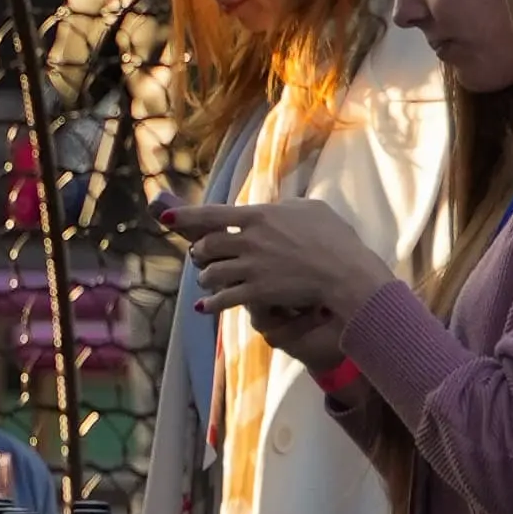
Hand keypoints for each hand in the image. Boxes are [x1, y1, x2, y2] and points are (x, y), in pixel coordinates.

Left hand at [176, 195, 391, 355]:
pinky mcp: (257, 292)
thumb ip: (288, 207)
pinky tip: (203, 306)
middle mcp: (250, 240)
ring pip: (212, 273)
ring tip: (206, 281)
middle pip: (208, 245)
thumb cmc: (336, 239)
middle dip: (199, 252)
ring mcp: (252, 268)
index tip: (168, 218)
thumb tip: (278, 207)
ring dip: (205, 278)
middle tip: (198, 255)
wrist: (345, 274)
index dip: (187, 216)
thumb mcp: (312, 209)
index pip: (214, 214)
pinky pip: (224, 299)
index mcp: (260, 216)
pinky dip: (210, 303)